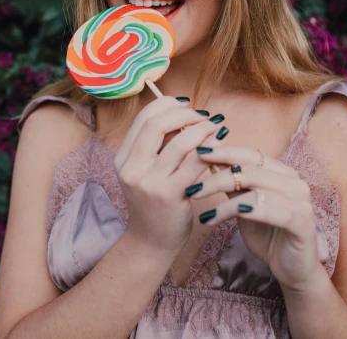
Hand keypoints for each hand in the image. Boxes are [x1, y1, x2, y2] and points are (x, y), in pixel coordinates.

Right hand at [114, 96, 222, 256]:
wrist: (152, 242)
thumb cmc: (155, 203)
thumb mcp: (147, 172)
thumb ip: (160, 145)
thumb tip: (187, 114)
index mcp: (123, 158)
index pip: (144, 117)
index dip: (168, 104)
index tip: (187, 105)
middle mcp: (132, 168)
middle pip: (157, 124)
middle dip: (186, 114)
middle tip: (205, 116)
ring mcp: (149, 182)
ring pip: (180, 142)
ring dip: (204, 129)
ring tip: (218, 127)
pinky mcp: (170, 195)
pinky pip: (196, 163)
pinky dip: (212, 149)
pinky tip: (222, 145)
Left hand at [185, 146, 328, 291]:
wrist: (291, 270)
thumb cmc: (268, 236)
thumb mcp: (243, 208)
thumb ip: (232, 186)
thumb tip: (210, 161)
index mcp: (283, 173)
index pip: (252, 154)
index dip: (225, 152)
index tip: (198, 155)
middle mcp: (295, 183)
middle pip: (251, 172)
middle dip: (218, 179)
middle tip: (193, 190)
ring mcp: (302, 202)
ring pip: (258, 192)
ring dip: (226, 203)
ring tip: (205, 215)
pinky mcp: (303, 223)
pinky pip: (271, 212)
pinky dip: (247, 213)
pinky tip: (225, 219)